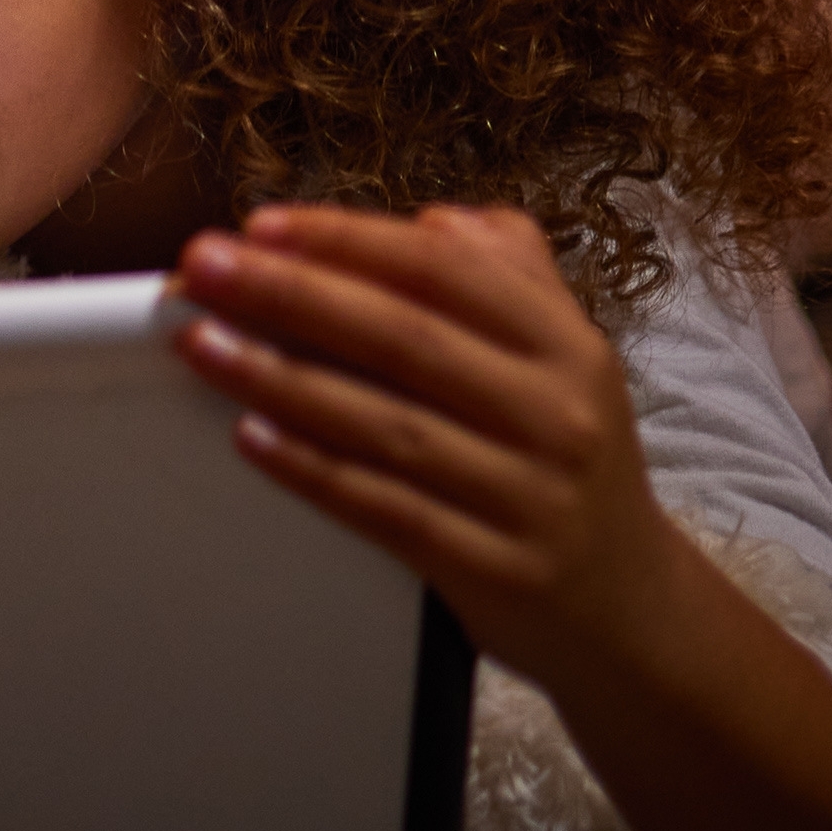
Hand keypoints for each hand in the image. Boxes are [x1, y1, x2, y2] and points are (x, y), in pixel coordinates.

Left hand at [175, 205, 831, 830]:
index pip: (445, 271)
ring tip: (201, 343)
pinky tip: (251, 437)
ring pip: (387, 424)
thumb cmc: (568, 464)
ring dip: (282, 378)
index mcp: (567, 345)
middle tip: (203, 267)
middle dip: (292, 293)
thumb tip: (429, 221)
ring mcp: (528, 495)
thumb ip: (507, 277)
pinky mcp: (495, 567)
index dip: (348, 241)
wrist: (629, 609)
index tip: (261, 225)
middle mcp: (556, 412)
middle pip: (405, 337)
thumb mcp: (566, 359)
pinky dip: (315, 471)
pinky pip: (388, 510)